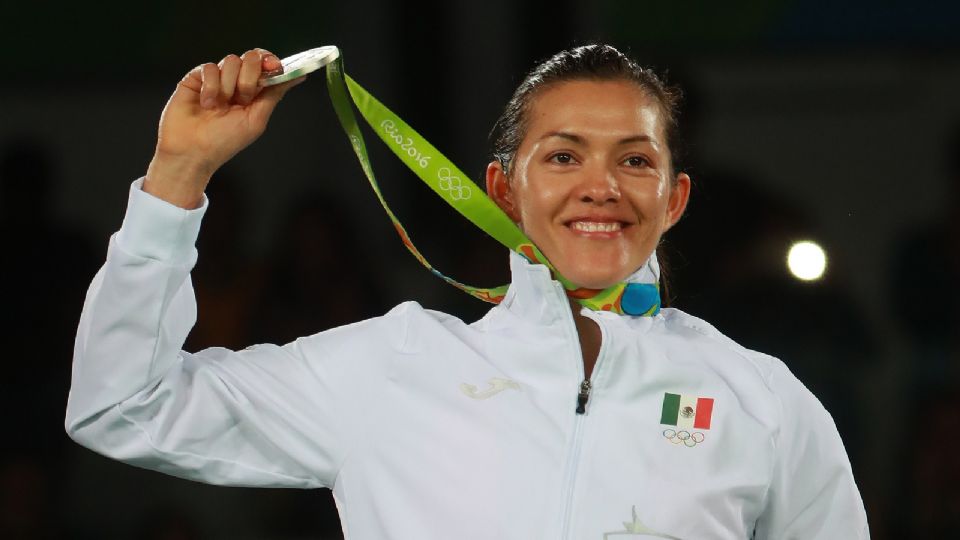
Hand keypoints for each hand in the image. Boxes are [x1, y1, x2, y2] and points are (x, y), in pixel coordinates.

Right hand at [144, 48, 304, 207]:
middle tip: (243, 97)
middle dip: (250, 77)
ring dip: (229, 86)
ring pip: (231, 61)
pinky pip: (209, 68)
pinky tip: (207, 103)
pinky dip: (211, 86)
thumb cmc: (224, 142)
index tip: (274, 67)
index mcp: (254, 92)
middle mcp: (236, 82)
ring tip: (219, 106)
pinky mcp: (196, 78)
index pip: (266, 65)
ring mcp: (217, 79)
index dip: (271, 62)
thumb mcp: (256, 119)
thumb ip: (275, 94)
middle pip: (251, 58)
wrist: (192, 151)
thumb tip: (299, 76)